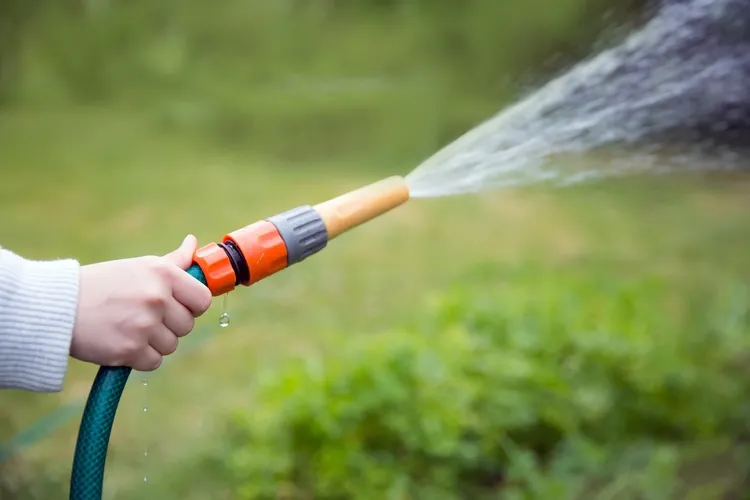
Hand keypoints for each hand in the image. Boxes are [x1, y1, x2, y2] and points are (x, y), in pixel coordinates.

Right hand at [70, 235, 212, 370]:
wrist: (59, 307)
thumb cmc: (101, 284)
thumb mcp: (139, 266)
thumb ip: (172, 261)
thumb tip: (192, 243)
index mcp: (163, 274)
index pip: (202, 299)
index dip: (192, 306)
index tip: (178, 306)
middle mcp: (157, 298)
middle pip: (187, 325)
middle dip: (170, 325)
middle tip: (144, 317)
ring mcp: (144, 325)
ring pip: (171, 345)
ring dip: (154, 342)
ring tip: (130, 328)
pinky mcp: (130, 350)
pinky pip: (154, 362)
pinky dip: (141, 358)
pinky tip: (123, 342)